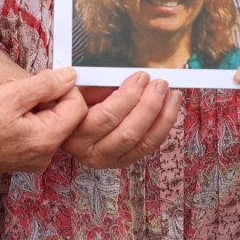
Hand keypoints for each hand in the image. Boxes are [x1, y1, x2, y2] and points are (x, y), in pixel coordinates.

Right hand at [0, 68, 87, 174]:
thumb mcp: (10, 95)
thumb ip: (45, 85)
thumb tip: (71, 76)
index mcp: (46, 140)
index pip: (77, 107)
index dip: (64, 88)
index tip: (40, 81)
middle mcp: (46, 156)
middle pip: (67, 117)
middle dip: (48, 98)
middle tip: (19, 92)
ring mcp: (36, 160)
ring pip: (52, 124)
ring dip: (37, 108)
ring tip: (10, 104)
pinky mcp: (25, 160)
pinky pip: (39, 134)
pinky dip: (29, 120)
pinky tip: (7, 117)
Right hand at [63, 72, 180, 169]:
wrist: (68, 128)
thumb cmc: (74, 104)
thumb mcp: (79, 91)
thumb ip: (99, 85)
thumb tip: (133, 76)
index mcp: (75, 133)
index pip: (107, 116)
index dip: (128, 96)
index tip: (141, 76)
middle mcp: (91, 153)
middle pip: (128, 132)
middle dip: (149, 105)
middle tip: (160, 84)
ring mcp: (109, 161)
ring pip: (143, 142)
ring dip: (163, 116)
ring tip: (172, 94)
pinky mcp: (124, 162)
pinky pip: (149, 146)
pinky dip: (163, 127)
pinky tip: (170, 108)